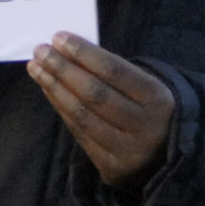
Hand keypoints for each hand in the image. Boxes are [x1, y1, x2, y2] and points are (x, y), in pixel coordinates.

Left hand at [29, 32, 177, 191]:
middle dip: (64, 70)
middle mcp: (144, 127)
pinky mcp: (110, 167)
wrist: (168, 156)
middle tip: (41, 51)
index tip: (59, 38)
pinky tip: (49, 90)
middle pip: (95, 94)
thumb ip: (115, 72)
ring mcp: (127, 150)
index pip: (115, 71)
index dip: (85, 54)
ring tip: (36, 68)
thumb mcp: (147, 88)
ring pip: (83, 115)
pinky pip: (79, 133)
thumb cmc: (150, 110)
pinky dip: (61, 108)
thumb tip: (69, 50)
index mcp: (158, 100)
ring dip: (55, 88)